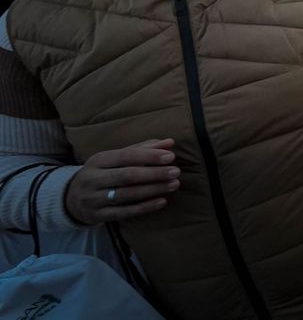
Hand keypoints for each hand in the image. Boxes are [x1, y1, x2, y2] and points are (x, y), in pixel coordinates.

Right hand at [63, 139, 179, 224]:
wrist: (71, 199)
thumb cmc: (102, 173)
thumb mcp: (115, 159)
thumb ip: (142, 149)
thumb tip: (169, 142)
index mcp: (97, 160)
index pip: (125, 156)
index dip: (149, 156)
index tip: (170, 157)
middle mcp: (92, 179)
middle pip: (127, 175)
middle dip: (154, 173)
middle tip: (176, 171)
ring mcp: (93, 199)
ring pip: (126, 194)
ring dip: (153, 189)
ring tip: (173, 184)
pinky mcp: (97, 216)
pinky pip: (123, 212)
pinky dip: (144, 207)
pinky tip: (162, 201)